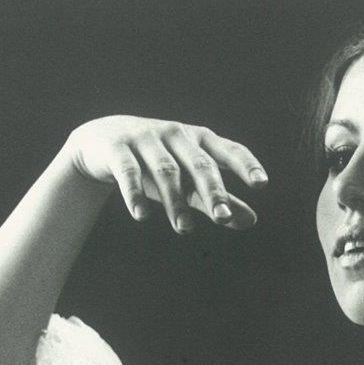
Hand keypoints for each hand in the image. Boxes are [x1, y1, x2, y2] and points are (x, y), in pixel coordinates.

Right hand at [64, 115, 267, 232]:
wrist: (102, 142)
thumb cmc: (157, 163)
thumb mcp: (189, 180)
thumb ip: (218, 200)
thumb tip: (252, 221)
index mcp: (199, 139)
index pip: (228, 150)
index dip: (245, 165)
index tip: (262, 184)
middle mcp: (176, 134)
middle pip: (199, 163)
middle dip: (213, 191)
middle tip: (223, 218)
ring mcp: (146, 138)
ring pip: (166, 171)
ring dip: (175, 201)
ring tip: (185, 229)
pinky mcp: (117, 147)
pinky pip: (128, 171)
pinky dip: (134, 193)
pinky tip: (141, 215)